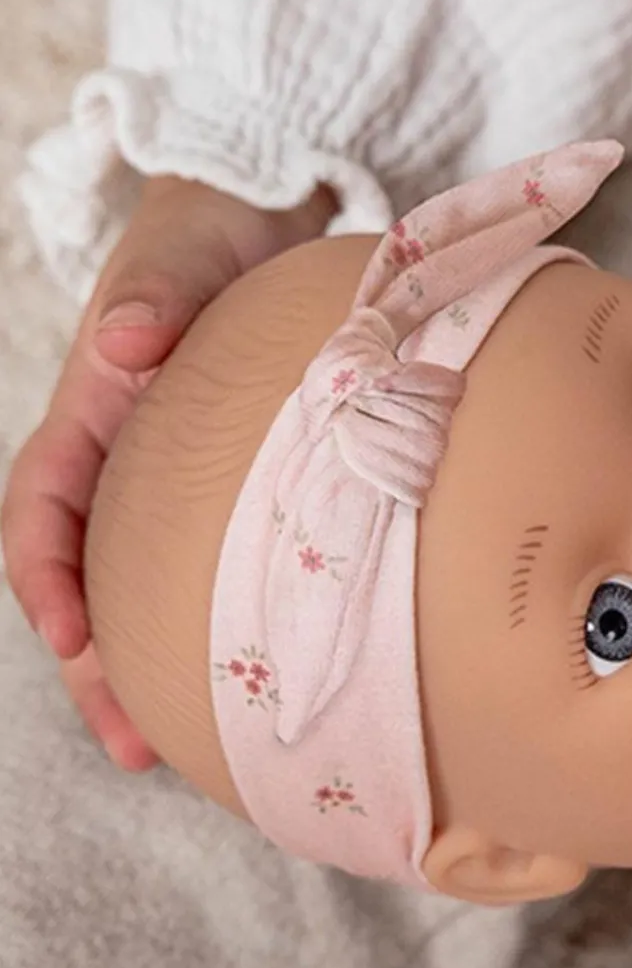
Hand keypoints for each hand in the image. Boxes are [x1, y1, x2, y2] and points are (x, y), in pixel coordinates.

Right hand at [2, 175, 333, 763]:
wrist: (255, 219)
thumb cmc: (205, 237)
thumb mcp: (178, 259)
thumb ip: (149, 301)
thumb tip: (122, 348)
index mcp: (87, 415)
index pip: (41, 509)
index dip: (47, 578)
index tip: (72, 637)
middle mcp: (119, 461)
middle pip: (89, 578)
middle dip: (97, 666)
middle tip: (134, 746)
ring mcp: (170, 480)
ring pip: (144, 586)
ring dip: (152, 664)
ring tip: (182, 748)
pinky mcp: (224, 487)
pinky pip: (207, 564)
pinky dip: (213, 620)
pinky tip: (252, 674)